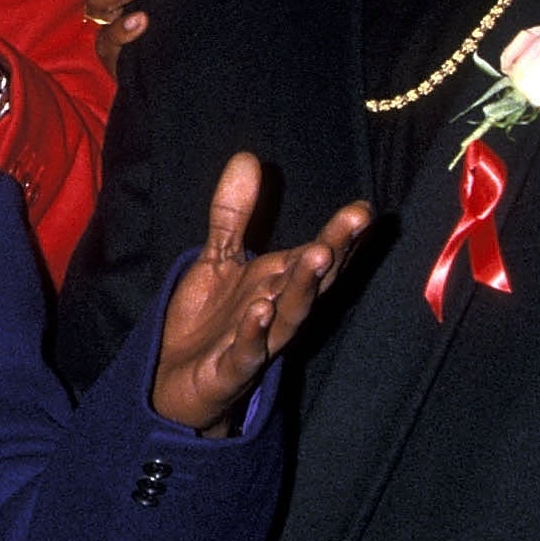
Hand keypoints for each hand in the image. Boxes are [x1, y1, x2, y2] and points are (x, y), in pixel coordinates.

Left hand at [152, 153, 365, 435]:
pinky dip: (254, 334)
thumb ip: (233, 213)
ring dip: (304, 288)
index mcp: (278, 283)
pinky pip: (246, 353)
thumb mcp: (218, 258)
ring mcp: (257, 344)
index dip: (341, 235)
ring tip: (317, 255)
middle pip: (312, 281)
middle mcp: (277, 311)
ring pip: (289, 316)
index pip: (317, 256)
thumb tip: (248, 157)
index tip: (364, 208)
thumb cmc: (210, 322)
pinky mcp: (229, 371)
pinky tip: (260, 311)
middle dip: (333, 251)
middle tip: (355, 221)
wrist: (176, 383)